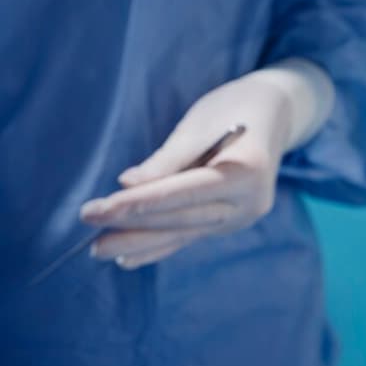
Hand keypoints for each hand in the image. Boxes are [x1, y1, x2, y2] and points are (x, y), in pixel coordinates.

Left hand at [81, 60, 333, 269]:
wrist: (276, 113)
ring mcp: (239, 217)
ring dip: (138, 243)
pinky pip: (188, 237)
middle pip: (180, 219)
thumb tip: (128, 184)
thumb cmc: (236, 106)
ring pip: (181, 233)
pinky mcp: (228, 221)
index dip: (138, 204)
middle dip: (131, 226)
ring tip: (98, 251)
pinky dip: (158, 248)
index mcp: (246, 171)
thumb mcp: (201, 122)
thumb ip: (167, 159)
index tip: (100, 210)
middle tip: (88, 229)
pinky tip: (128, 259)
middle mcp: (248, 203)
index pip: (181, 193)